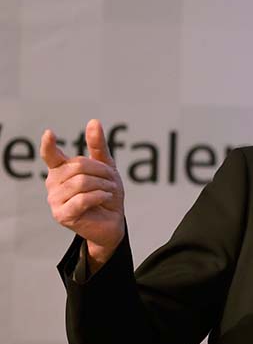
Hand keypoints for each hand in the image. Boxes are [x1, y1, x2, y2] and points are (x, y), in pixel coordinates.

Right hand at [42, 119, 124, 270]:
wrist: (112, 221)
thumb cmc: (106, 193)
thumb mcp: (106, 168)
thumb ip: (98, 147)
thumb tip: (93, 122)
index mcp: (61, 170)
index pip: (50, 155)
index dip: (48, 145)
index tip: (50, 134)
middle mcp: (53, 183)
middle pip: (78, 167)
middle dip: (101, 172)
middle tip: (110, 181)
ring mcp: (55, 200)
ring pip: (82, 183)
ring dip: (103, 185)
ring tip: (108, 191)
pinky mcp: (62, 215)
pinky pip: (83, 199)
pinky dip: (99, 196)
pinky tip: (105, 198)